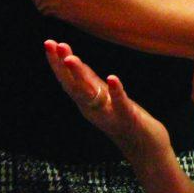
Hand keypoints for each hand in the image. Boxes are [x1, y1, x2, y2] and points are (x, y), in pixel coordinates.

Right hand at [43, 39, 170, 158]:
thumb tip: (70, 58)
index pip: (69, 81)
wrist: (145, 150)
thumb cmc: (123, 119)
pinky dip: (115, 91)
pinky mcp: (128, 119)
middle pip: (73, 86)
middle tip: (50, 45)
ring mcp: (109, 115)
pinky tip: (112, 77)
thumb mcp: (103, 97)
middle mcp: (93, 109)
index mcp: (87, 103)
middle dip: (61, 66)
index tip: (48, 43)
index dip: (57, 63)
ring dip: (80, 76)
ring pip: (90, 95)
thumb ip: (88, 81)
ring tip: (70, 58)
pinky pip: (120, 104)